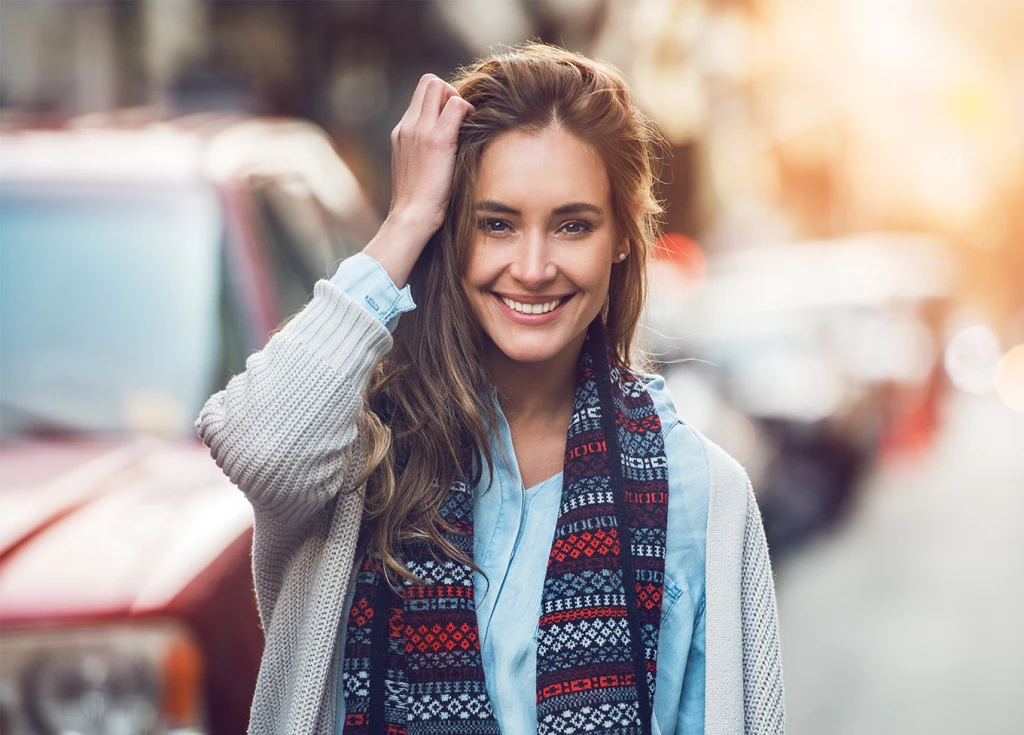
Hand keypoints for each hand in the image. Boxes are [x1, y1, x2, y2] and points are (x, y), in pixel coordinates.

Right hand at [364, 73, 473, 286]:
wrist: (411, 217)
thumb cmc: (419, 202)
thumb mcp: (416, 170)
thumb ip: (424, 151)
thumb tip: (446, 146)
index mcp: (402, 132)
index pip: (421, 94)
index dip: (440, 99)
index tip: (452, 121)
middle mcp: (407, 125)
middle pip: (429, 82)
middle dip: (448, 92)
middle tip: (461, 119)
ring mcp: (419, 130)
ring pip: (438, 86)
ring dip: (457, 99)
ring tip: (465, 126)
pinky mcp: (436, 139)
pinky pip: (455, 104)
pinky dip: (467, 111)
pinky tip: (472, 131)